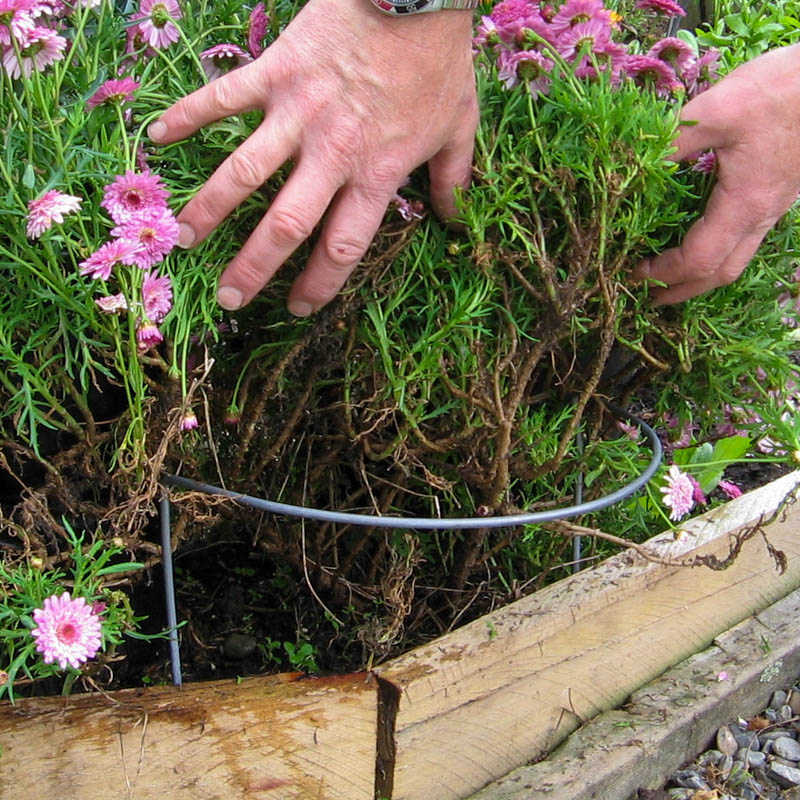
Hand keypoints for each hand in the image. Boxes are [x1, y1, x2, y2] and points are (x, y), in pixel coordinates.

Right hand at [149, 0, 477, 315]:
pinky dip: (188, 114)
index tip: (298, 307)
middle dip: (254, 268)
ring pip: (243, 172)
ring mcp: (298, 113)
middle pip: (286, 226)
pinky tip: (157, 135)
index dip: (318, 285)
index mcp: (376, 175)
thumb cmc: (438, 62)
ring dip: (210, 208)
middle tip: (229, 298)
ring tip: (184, 237)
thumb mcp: (459, 128)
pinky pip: (223, 97)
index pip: (341, 248)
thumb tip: (455, 220)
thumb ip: (453, 179)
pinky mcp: (275, 72)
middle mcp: (332, 154)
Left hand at [632, 43, 799, 303]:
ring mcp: (773, 207)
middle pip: (720, 274)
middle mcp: (761, 216)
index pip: (698, 260)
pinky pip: (744, 239)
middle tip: (648, 295)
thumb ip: (673, 140)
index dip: (663, 274)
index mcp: (744, 205)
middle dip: (681, 290)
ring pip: (735, 259)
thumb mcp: (720, 107)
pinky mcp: (777, 194)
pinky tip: (698, 238)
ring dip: (700, 275)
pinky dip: (716, 251)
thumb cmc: (786, 89)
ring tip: (668, 276)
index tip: (632, 272)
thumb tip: (630, 162)